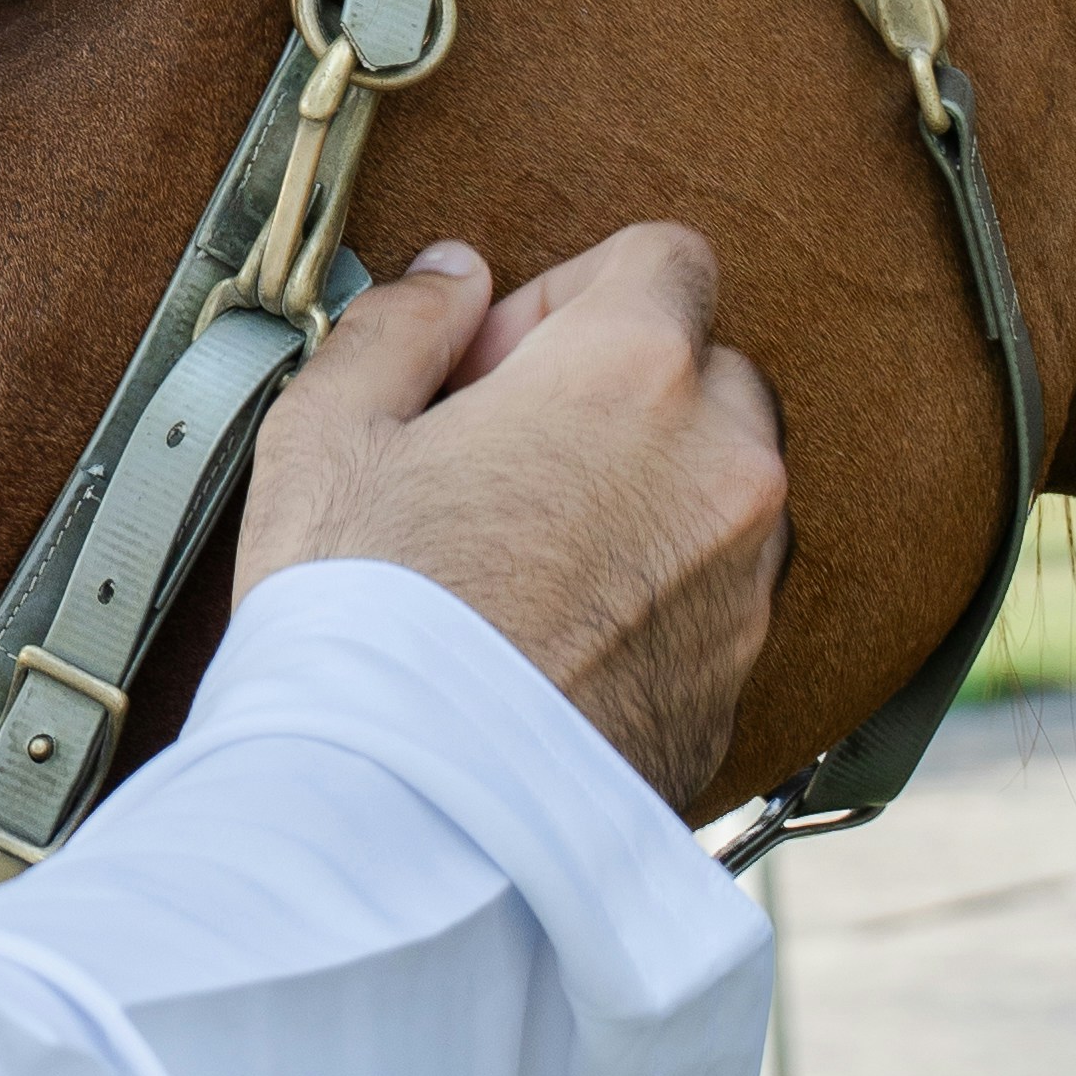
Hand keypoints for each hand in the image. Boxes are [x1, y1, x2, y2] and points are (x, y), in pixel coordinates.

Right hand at [239, 225, 789, 816]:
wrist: (414, 818)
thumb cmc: (361, 618)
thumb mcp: (328, 431)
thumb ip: (400, 323)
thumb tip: (454, 276)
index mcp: (633, 374)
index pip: (665, 256)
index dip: (569, 293)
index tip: (490, 366)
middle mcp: (723, 466)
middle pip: (707, 374)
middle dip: (618, 397)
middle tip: (498, 463)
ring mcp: (747, 581)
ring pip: (723, 491)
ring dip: (647, 497)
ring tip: (523, 562)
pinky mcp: (742, 679)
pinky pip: (718, 598)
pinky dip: (658, 597)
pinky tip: (552, 641)